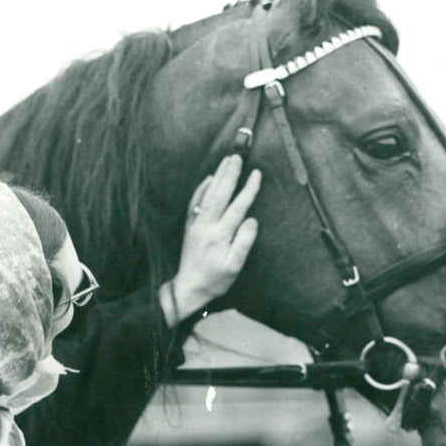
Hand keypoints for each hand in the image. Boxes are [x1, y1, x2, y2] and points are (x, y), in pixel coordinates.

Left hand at [159, 155, 260, 323]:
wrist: (189, 288)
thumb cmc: (215, 280)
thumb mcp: (234, 266)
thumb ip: (243, 242)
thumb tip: (252, 220)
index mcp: (220, 235)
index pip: (237, 207)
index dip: (248, 189)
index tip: (257, 174)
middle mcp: (207, 225)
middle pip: (220, 194)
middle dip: (230, 174)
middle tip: (238, 157)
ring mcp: (196, 224)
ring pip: (208, 195)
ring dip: (218, 176)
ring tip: (227, 161)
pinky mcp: (190, 226)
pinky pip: (195, 202)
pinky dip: (202, 188)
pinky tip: (208, 179)